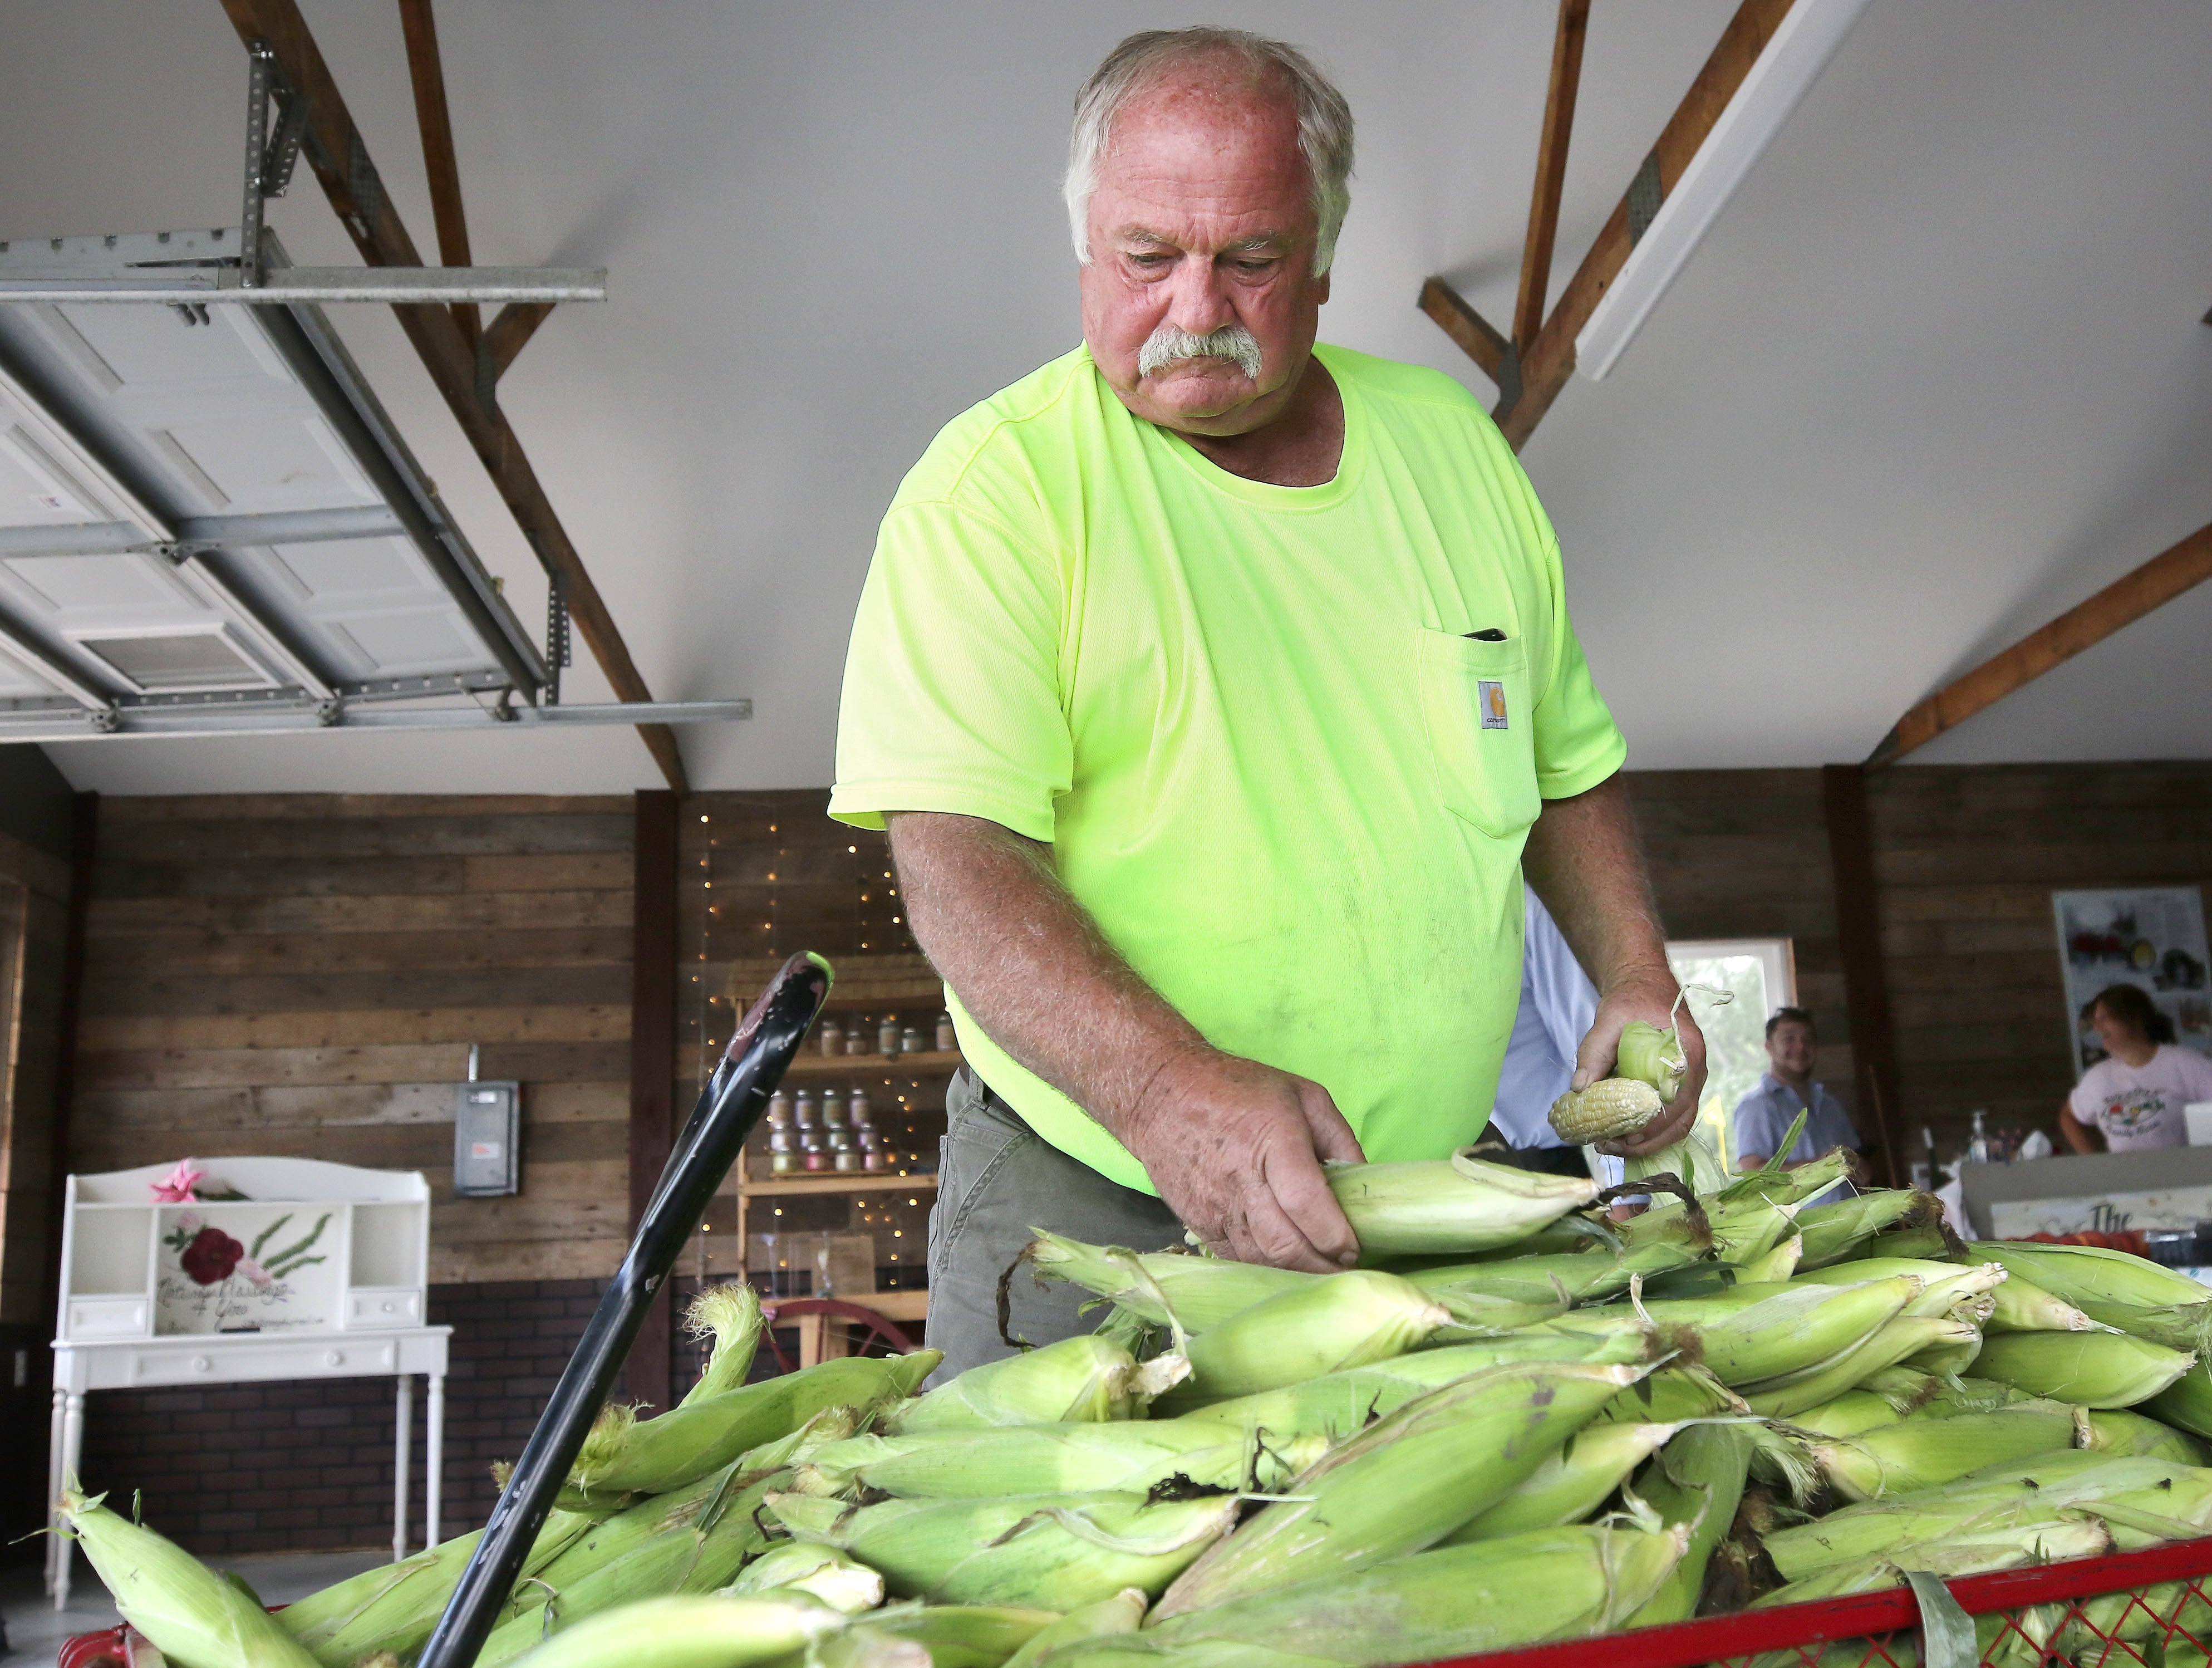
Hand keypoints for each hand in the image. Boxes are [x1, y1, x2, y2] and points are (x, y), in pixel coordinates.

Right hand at [1121, 1047, 1365, 1271]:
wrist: (1160, 1094)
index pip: (1306, 1204)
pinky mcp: (1199, 1222)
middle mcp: (1241, 1178)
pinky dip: (1265, 1270)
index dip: (1335, 1235)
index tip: (1355, 1248)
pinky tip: (1286, 1266)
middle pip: (1286, 1245)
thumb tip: (1365, 1186)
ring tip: (1322, 1271)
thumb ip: (1340, 1139)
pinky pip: (1237, 1260)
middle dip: (1323, 1267)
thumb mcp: (1303, 1095)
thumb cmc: (1238, 1089)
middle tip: (1347, 1270)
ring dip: (1297, 1274)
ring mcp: (1216, 1206)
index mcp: (1272, 1140)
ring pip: (1262, 1261)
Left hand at [1574, 967, 1706, 1158]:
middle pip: (1680, 1119)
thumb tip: (1580, 1088)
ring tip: (1612, 1145)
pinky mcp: (1677, 1087)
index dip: (1654, 1124)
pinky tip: (1622, 1136)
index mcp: (1687, 1051)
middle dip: (1645, 1140)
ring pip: (1677, 1124)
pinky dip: (1649, 1132)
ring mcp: (1689, 1081)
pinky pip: (1671, 1117)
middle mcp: (1695, 1071)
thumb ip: (1594, 1052)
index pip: (1678, 1099)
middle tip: (1609, 1145)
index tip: (1625, 1136)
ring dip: (1647, 1141)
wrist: (1643, 987)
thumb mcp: (1609, 1019)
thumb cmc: (1630, 1000)